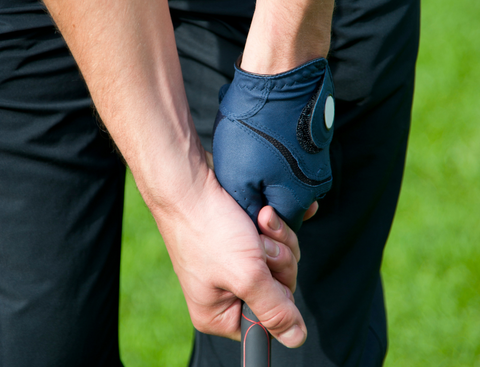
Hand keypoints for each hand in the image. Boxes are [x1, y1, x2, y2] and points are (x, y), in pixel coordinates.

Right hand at [154, 169, 306, 347]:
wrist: (190, 183)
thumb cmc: (208, 228)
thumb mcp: (246, 275)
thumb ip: (274, 309)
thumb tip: (296, 338)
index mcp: (219, 312)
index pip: (268, 321)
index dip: (277, 295)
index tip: (267, 272)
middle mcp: (227, 290)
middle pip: (279, 286)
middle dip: (278, 259)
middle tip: (259, 244)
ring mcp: (235, 262)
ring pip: (280, 259)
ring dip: (276, 238)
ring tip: (259, 221)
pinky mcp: (242, 239)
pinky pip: (274, 238)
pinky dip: (274, 225)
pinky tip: (266, 213)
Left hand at [213, 58, 334, 232]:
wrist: (281, 77)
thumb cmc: (255, 128)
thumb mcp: (237, 176)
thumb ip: (247, 207)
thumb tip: (251, 222)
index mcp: (299, 199)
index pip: (277, 226)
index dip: (254, 219)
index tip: (237, 199)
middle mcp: (315, 185)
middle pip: (283, 204)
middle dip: (259, 193)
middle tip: (240, 173)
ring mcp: (317, 161)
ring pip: (286, 180)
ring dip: (265, 172)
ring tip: (248, 152)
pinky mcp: (313, 141)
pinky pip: (291, 160)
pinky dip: (273, 155)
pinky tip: (259, 138)